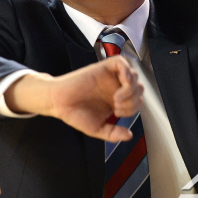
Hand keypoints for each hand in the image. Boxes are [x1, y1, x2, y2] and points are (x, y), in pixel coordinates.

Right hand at [6, 56, 143, 141]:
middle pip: (139, 87)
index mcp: (116, 100)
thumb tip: (129, 135)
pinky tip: (119, 87)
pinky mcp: (102, 67)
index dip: (133, 108)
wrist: (58, 103)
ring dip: (130, 89)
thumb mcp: (97, 129)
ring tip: (117, 99)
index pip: (137, 99)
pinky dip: (126, 72)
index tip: (117, 113)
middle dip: (133, 100)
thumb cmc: (75, 114)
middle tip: (117, 107)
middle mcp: (115, 87)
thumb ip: (113, 133)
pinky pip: (121, 62)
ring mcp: (110, 77)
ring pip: (133, 74)